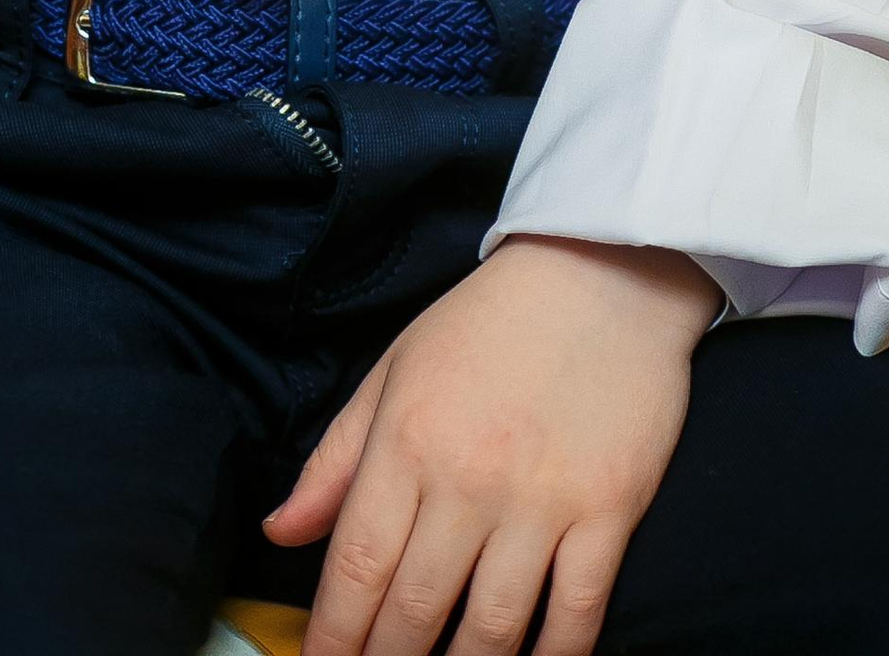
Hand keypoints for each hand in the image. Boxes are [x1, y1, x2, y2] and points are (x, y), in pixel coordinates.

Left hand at [266, 237, 715, 655]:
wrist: (603, 269)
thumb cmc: (490, 321)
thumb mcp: (396, 370)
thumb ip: (336, 458)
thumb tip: (280, 533)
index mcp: (408, 438)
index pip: (356, 565)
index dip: (332, 637)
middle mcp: (469, 478)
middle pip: (415, 610)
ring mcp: (542, 499)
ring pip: (492, 629)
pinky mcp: (608, 509)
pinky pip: (576, 614)